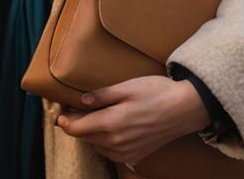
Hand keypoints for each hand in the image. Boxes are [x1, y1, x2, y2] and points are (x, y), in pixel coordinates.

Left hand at [57, 75, 210, 164]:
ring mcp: (125, 152)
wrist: (183, 109)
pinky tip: (110, 128)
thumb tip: (81, 101)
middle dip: (78, 125)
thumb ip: (102, 96)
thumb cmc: (156, 92)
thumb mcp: (127, 87)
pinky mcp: (133, 157)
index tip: (60, 113)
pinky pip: (109, 152)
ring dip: (91, 133)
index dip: (66, 121)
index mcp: (111, 123)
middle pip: (85, 137)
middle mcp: (115, 142)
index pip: (77, 128)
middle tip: (75, 109)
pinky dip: (104, 141)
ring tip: (93, 116)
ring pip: (96, 145)